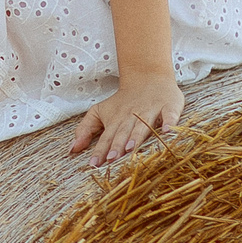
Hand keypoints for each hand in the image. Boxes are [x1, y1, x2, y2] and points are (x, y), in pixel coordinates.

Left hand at [70, 74, 184, 167]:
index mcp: (115, 120)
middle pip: (123, 132)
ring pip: (143, 125)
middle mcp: (132, 116)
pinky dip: (169, 122)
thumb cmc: (122, 102)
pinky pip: (169, 114)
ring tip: (130, 149)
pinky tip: (167, 131)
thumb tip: (72, 149)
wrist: (148, 77)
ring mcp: (151, 110)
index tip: (94, 165)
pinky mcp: (168, 106)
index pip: (106, 137)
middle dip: (117, 146)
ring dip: (136, 137)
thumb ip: (85, 130)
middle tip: (112, 159)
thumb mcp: (99, 112)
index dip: (100, 150)